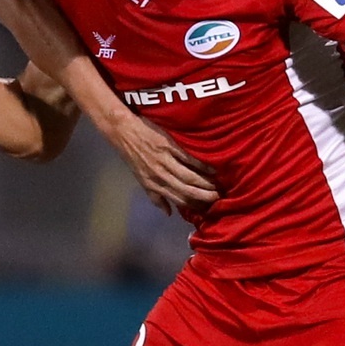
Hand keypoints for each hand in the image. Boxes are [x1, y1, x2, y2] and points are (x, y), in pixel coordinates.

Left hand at [104, 113, 218, 213]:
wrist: (124, 133)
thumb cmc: (133, 156)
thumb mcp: (142, 180)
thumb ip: (156, 197)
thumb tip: (169, 213)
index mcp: (155, 185)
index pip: (178, 199)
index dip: (194, 206)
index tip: (208, 208)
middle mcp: (161, 176)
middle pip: (187, 190)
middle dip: (205, 196)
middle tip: (220, 197)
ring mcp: (165, 160)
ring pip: (189, 176)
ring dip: (206, 182)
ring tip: (219, 184)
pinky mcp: (169, 146)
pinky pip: (189, 158)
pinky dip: (202, 164)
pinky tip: (212, 167)